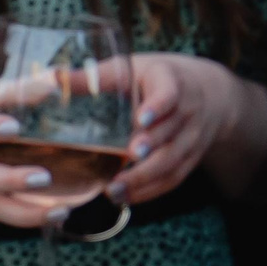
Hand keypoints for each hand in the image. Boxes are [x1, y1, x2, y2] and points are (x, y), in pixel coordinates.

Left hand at [108, 52, 266, 205]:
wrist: (210, 93)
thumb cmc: (162, 78)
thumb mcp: (135, 67)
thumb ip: (98, 76)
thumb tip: (55, 78)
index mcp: (174, 82)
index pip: (170, 93)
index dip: (158, 106)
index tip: (143, 117)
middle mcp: (189, 112)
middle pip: (171, 135)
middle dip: (149, 150)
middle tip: (127, 158)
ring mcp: (194, 139)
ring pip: (173, 162)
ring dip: (144, 179)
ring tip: (115, 190)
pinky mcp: (192, 159)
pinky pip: (174, 179)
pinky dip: (150, 191)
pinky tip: (126, 198)